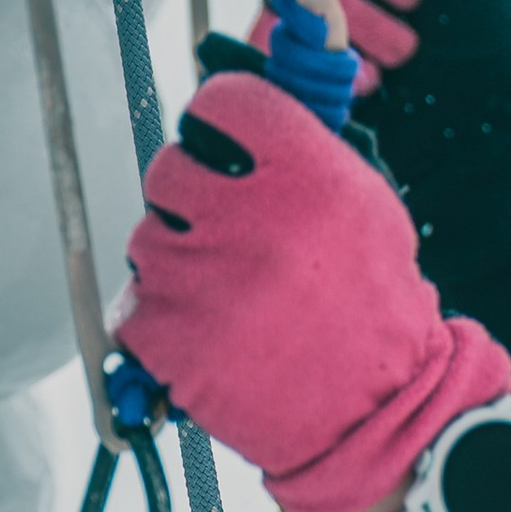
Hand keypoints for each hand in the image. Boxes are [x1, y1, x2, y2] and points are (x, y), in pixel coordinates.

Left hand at [118, 71, 510, 511]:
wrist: (377, 409)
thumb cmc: (373, 307)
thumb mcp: (368, 209)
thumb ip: (307, 151)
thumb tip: (243, 104)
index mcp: (307, 175)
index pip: (221, 102)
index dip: (218, 119)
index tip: (220, 139)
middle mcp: (252, 219)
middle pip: (170, 168)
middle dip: (191, 197)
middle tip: (225, 231)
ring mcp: (203, 279)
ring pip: (147, 240)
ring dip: (177, 262)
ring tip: (228, 294)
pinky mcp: (170, 338)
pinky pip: (133, 305)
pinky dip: (160, 320)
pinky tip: (208, 333)